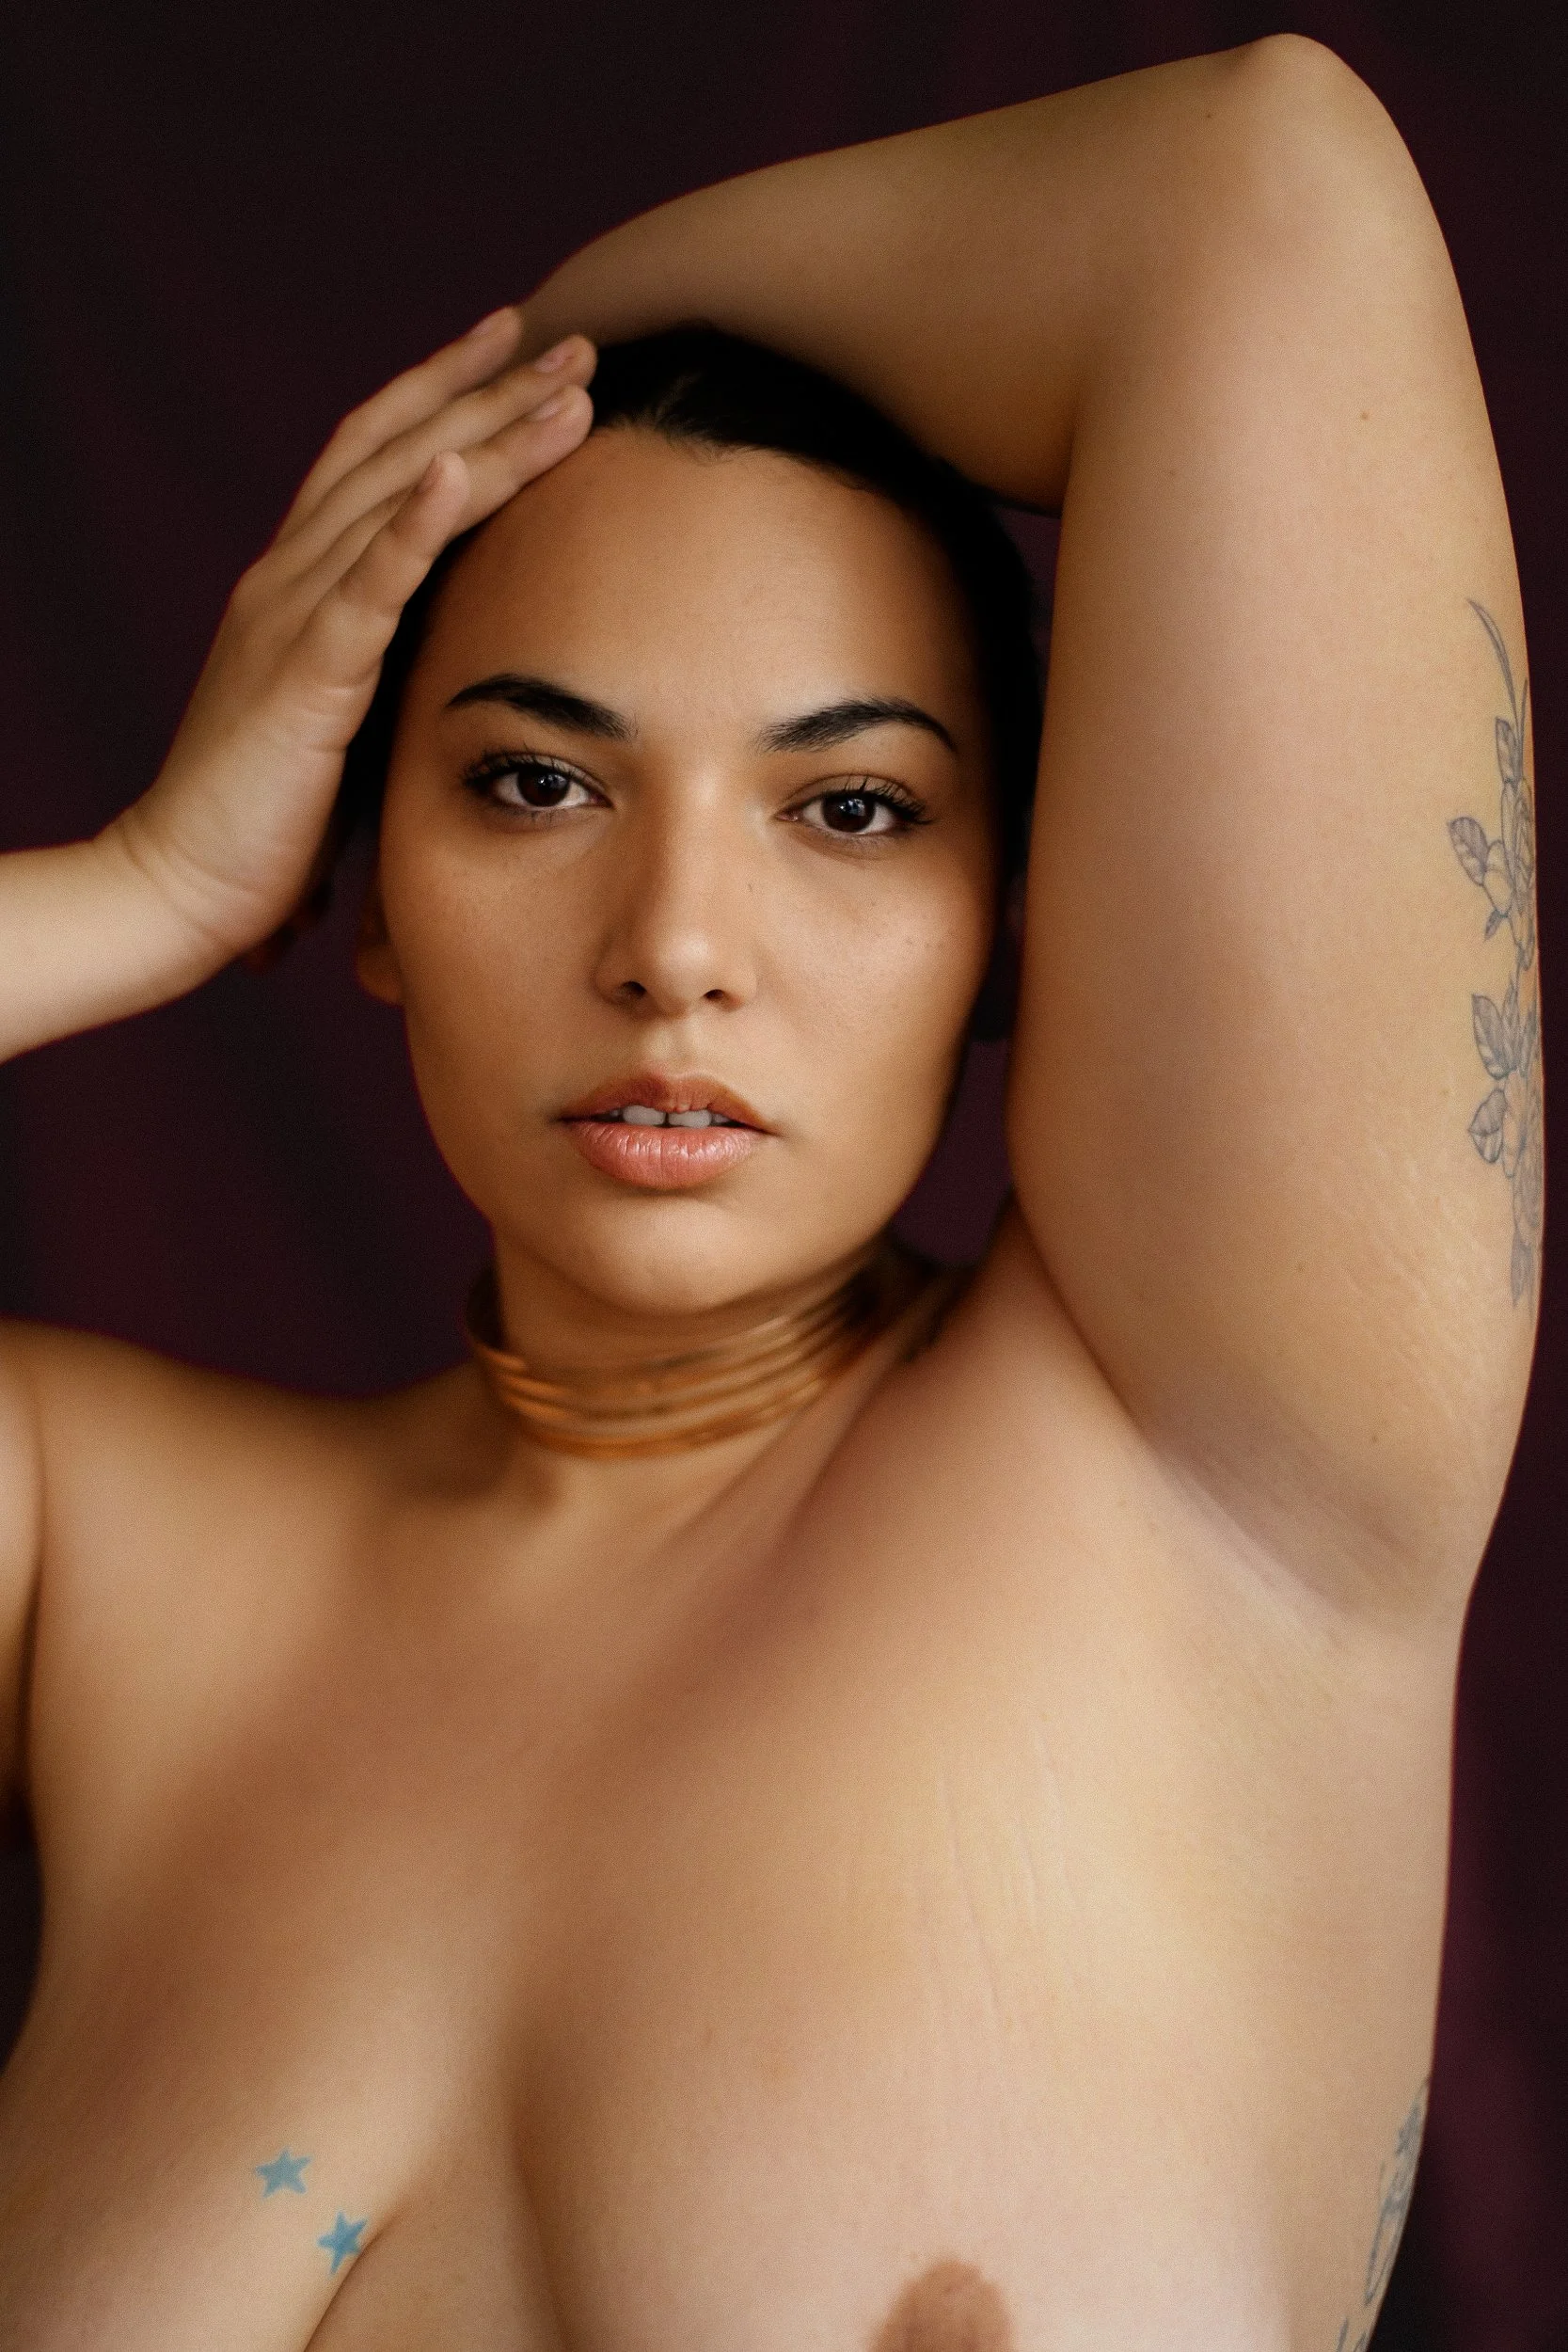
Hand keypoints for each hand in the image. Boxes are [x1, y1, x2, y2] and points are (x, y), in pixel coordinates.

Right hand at [110, 309, 593, 963]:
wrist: (176, 887)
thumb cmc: (260, 828)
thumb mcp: (339, 731)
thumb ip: (383, 683)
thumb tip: (450, 678)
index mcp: (295, 588)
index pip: (375, 460)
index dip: (443, 396)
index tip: (516, 351)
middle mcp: (287, 578)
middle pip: (397, 451)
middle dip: (488, 391)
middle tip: (575, 344)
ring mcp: (290, 618)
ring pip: (397, 498)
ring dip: (486, 437)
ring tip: (568, 390)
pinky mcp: (303, 675)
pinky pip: (366, 583)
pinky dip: (417, 520)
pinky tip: (464, 466)